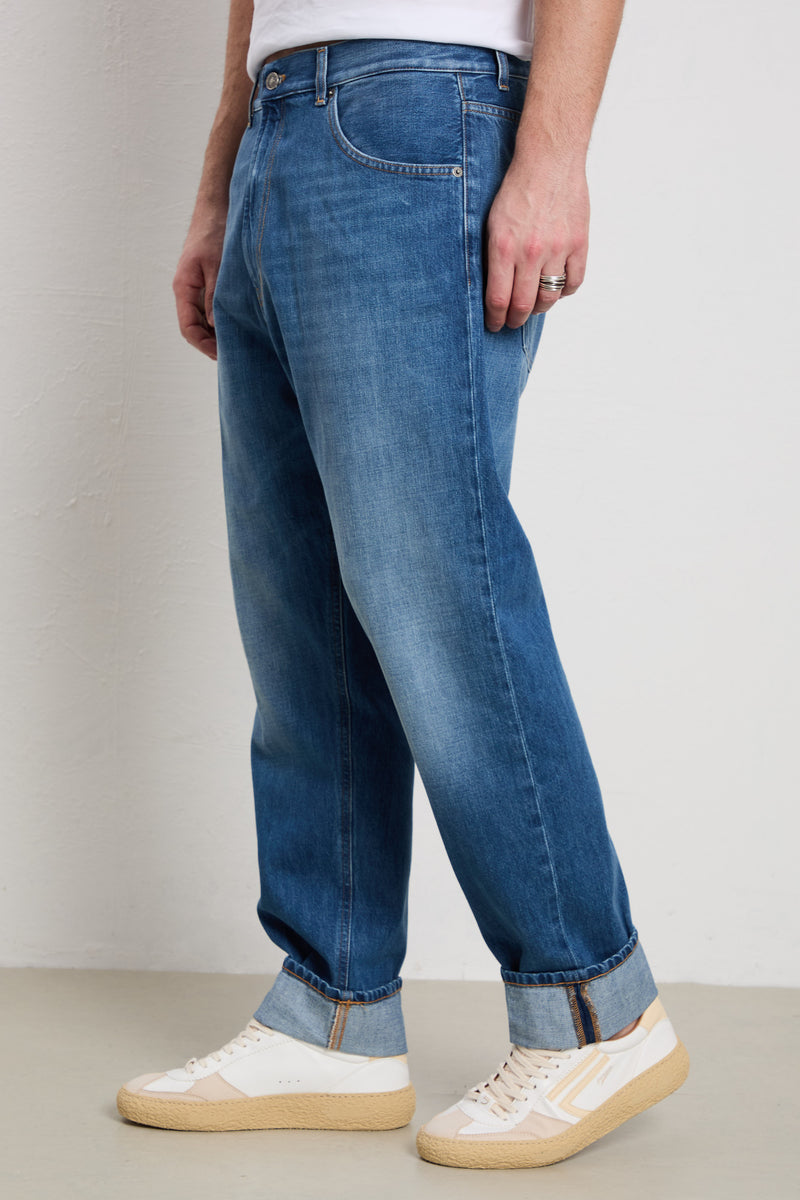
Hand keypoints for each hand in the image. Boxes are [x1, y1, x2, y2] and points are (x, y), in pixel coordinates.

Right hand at [172, 206, 227, 359]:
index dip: (203, 346)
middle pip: (194, 327)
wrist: (216, 206)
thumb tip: (215, 327)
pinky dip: (222, 318)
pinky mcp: (208, 280)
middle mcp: (187, 290)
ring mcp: (197, 286)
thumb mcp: (218, 266)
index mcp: (184, 287)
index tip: (223, 356)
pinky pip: (211, 307)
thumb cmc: (215, 231)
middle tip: (235, 354)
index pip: (188, 328)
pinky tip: (239, 323)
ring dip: (217, 332)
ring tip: (239, 342)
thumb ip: (215, 297)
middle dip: (211, 343)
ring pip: (203, 319)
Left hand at [484, 155, 588, 330]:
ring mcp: (557, 249)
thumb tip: (493, 288)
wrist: (550, 160)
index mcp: (504, 246)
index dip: (496, 318)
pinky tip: (557, 287)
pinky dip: (565, 291)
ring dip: (540, 308)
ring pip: (549, 297)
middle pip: (524, 304)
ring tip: (534, 306)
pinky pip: (574, 282)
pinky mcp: (578, 243)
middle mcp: (530, 252)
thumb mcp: (492, 221)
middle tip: (513, 322)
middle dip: (516, 319)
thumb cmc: (517, 188)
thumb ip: (493, 255)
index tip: (495, 325)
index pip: (498, 298)